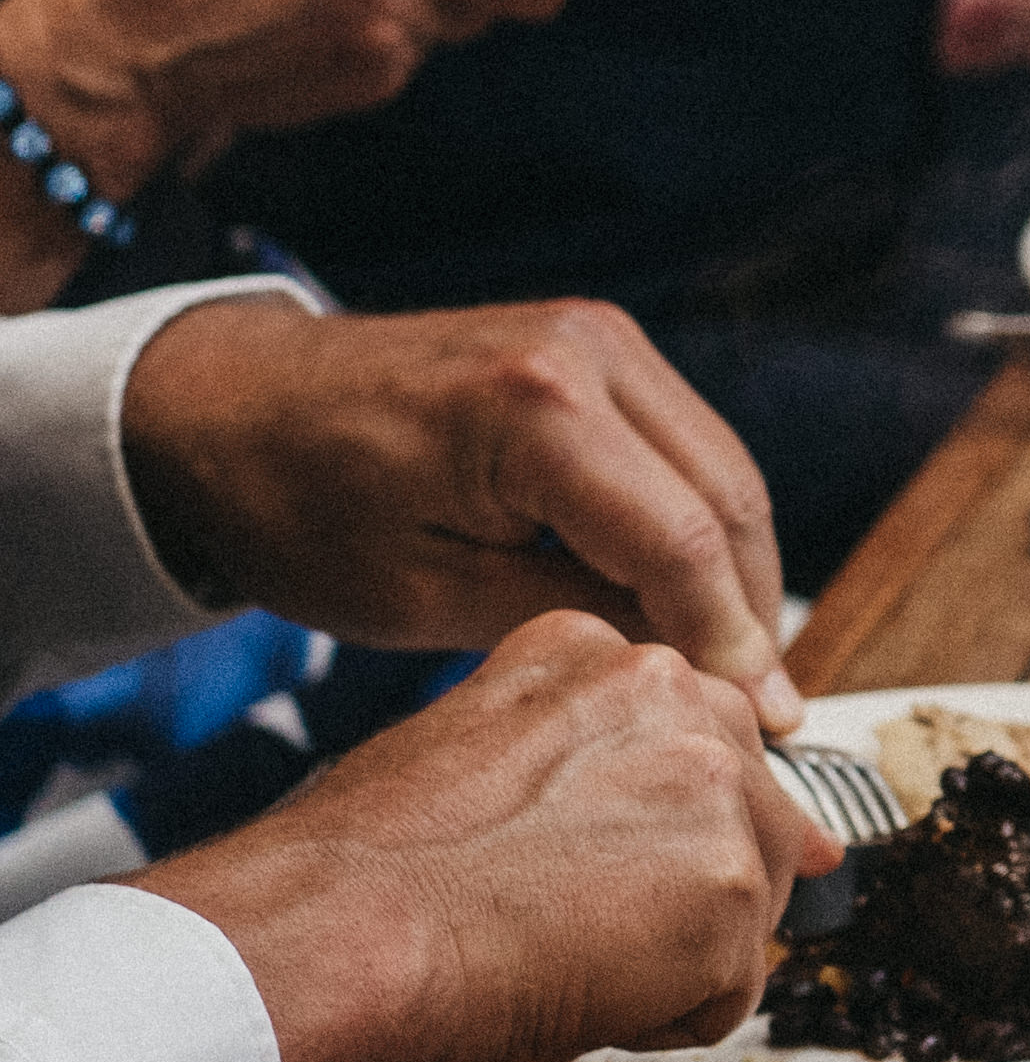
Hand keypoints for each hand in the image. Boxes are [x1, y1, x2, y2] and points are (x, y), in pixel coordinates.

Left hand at [119, 293, 796, 718]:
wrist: (229, 405)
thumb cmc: (299, 507)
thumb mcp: (424, 594)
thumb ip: (569, 621)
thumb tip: (686, 667)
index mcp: (534, 409)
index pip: (680, 541)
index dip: (732, 641)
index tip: (765, 723)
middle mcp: (590, 352)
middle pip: (728, 499)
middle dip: (753, 611)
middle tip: (768, 711)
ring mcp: (604, 338)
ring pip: (727, 470)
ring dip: (739, 569)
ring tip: (741, 666)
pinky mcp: (603, 348)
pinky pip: (690, 447)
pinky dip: (704, 524)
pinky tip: (696, 597)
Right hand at [140, 612, 825, 1061]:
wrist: (332, 935)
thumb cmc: (367, 872)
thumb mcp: (472, 752)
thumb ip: (574, 757)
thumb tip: (636, 812)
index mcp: (605, 660)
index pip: (700, 743)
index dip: (654, 830)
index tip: (597, 864)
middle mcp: (677, 701)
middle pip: (751, 819)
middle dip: (685, 891)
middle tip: (568, 923)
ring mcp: (714, 791)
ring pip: (745, 909)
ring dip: (670, 958)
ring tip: (557, 954)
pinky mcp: (729, 890)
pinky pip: (726, 995)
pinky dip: (661, 1022)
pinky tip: (572, 995)